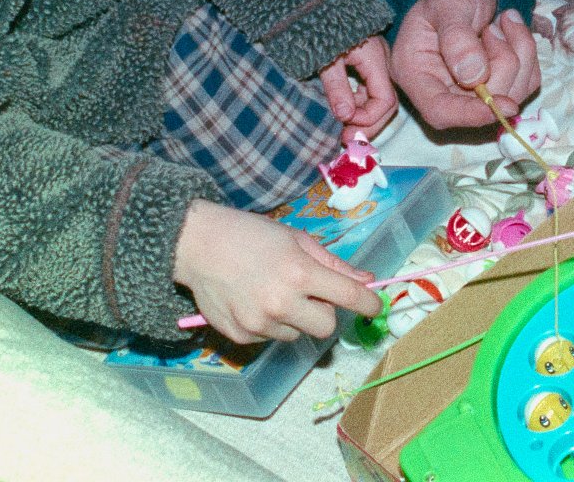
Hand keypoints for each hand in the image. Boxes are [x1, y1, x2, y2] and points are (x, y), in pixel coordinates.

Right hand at [172, 199, 378, 344]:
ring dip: (295, 318)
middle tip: (311, 294)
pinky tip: (253, 301)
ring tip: (273, 292)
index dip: (367, 303)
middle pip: (325, 327)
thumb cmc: (251, 235)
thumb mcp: (296, 239)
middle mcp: (281, 303)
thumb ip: (332, 263)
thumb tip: (365, 280)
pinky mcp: (241, 337)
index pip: (347, 297)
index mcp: (299, 273)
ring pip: (296, 334)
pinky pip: (270, 338)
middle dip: (324, 312)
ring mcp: (259, 323)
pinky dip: (269, 324)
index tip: (375, 307)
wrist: (198, 245)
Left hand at [320, 34, 397, 138]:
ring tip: (341, 130)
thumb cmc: (320, 25)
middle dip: (367, 124)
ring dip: (361, 117)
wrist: (318, 2)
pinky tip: (342, 112)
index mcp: (376, 60)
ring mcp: (375, 63)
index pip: (385, 101)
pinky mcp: (366, 64)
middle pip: (386, 104)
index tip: (344, 125)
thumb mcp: (325, 57)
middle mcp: (382, 63)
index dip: (368, 119)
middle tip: (345, 139)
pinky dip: (357, 105)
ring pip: (377, 99)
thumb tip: (345, 116)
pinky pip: (368, 90)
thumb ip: (336, 86)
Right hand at [388, 0, 539, 129]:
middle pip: (482, 104)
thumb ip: (456, 37)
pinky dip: (528, 54)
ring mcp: (473, 92)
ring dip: (519, 53)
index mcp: (416, 74)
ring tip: (503, 23)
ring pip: (512, 94)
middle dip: (502, 63)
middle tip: (495, 27)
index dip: (472, 114)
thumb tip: (474, 76)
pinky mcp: (500, 85)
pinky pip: (527, 83)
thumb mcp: (447, 3)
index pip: (440, 111)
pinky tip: (512, 31)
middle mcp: (443, 90)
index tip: (505, 104)